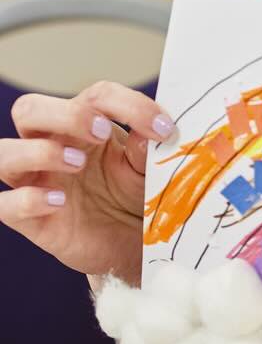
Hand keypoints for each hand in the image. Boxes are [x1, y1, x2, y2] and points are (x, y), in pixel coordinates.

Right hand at [0, 81, 172, 283]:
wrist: (127, 246)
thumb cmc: (129, 198)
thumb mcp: (145, 172)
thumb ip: (146, 151)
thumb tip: (152, 132)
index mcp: (82, 125)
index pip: (95, 97)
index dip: (129, 105)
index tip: (164, 128)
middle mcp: (49, 145)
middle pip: (29, 109)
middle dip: (65, 114)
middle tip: (102, 132)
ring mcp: (34, 181)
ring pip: (5, 153)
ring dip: (38, 152)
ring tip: (78, 164)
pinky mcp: (27, 219)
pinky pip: (4, 203)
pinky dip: (28, 199)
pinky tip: (59, 202)